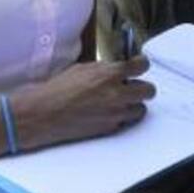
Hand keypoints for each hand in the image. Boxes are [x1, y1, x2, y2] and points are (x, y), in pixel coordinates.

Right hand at [11, 55, 153, 150]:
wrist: (44, 114)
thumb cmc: (58, 90)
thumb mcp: (83, 69)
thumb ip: (105, 69)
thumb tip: (118, 69)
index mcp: (110, 74)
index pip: (142, 66)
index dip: (141, 65)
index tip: (139, 66)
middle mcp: (117, 93)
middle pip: (149, 90)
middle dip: (142, 87)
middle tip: (133, 86)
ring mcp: (116, 113)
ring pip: (141, 109)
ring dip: (133, 104)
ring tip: (121, 102)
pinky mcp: (111, 128)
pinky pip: (126, 122)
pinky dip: (122, 118)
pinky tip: (109, 113)